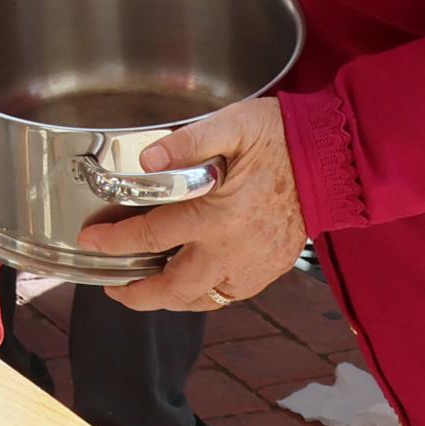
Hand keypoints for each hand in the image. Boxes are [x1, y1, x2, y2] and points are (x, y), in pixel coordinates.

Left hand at [77, 96, 309, 313]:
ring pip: (203, 299)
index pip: (152, 236)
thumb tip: (146, 159)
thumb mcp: (231, 125)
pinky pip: (230, 295)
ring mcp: (254, 265)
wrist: (332, 160)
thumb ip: (186, 142)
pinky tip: (191, 283)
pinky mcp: (271, 269)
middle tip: (114, 288)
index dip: (115, 241)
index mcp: (217, 216)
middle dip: (138, 295)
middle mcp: (233, 249)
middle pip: (174, 289)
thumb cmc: (280, 138)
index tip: (92, 241)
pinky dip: (204, 296)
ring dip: (170, 300)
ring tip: (147, 291)